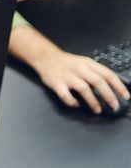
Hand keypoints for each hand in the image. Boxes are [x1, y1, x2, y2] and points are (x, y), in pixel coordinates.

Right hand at [10, 26, 129, 113]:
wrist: (45, 57)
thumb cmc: (67, 62)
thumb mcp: (84, 62)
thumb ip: (96, 73)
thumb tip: (113, 88)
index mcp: (88, 63)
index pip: (107, 74)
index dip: (118, 86)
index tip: (125, 96)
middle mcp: (78, 69)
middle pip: (97, 81)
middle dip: (108, 95)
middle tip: (114, 106)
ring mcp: (67, 76)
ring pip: (83, 88)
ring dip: (93, 101)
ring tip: (97, 109)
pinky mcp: (56, 83)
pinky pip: (65, 94)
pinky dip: (71, 101)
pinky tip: (75, 104)